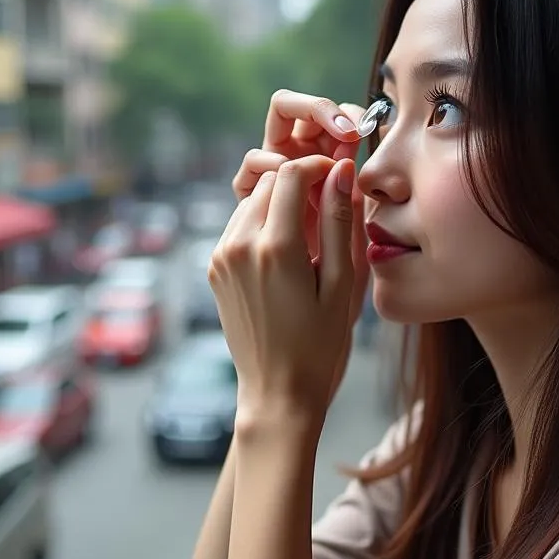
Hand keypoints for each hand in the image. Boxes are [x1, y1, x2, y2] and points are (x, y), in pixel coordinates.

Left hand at [209, 155, 357, 437]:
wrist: (278, 392)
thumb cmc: (320, 346)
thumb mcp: (343, 284)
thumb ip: (341, 223)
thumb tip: (341, 170)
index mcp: (275, 248)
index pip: (290, 174)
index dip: (317, 166)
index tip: (337, 175)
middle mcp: (239, 246)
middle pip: (268, 183)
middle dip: (298, 183)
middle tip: (328, 203)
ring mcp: (221, 258)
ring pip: (250, 202)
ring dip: (279, 203)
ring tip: (311, 232)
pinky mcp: (215, 269)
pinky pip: (238, 227)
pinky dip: (262, 225)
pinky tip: (288, 252)